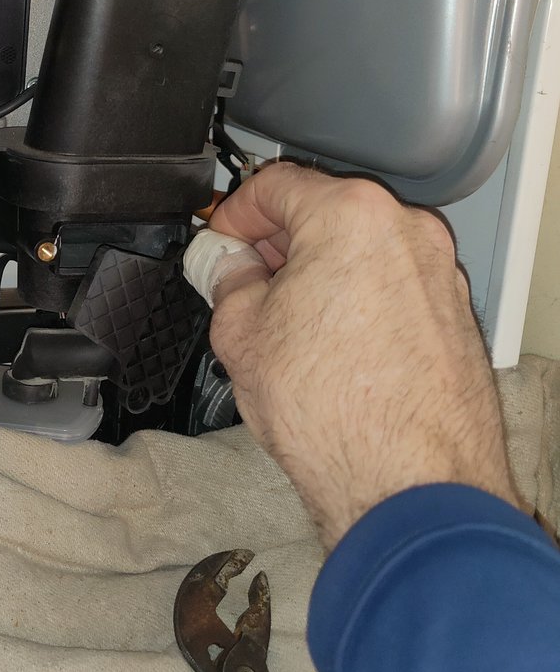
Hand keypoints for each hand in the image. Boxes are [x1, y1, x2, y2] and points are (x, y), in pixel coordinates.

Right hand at [204, 164, 517, 548]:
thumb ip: (227, 282)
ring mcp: (437, 277)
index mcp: (351, 217)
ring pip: (361, 255)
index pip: (275, 185)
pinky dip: (356, 306)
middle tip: (240, 284)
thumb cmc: (337, 414)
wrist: (408, 485)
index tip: (218, 243)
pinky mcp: (452, 319)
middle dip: (278, 246)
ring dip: (318, 277)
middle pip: (325, 215)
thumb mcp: (241, 335)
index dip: (233, 215)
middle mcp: (406, 234)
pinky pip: (392, 292)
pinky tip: (327, 353)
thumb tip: (225, 269)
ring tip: (282, 329)